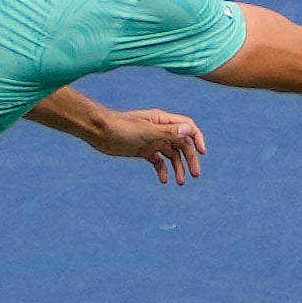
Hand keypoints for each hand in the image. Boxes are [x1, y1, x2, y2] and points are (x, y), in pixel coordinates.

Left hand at [87, 104, 205, 183]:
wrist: (99, 132)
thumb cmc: (121, 128)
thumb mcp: (146, 131)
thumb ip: (167, 132)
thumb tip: (188, 130)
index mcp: (163, 121)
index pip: (187, 127)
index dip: (197, 139)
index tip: (202, 153)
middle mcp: (160, 130)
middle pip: (182, 144)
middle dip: (190, 159)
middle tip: (195, 175)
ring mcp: (152, 141)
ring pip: (171, 154)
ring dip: (178, 167)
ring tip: (180, 182)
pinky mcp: (143, 151)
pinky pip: (158, 161)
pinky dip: (162, 170)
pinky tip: (164, 180)